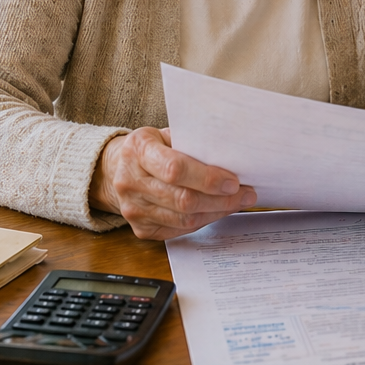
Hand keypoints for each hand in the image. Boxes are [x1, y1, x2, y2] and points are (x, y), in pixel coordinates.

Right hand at [89, 127, 256, 239]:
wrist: (118, 169)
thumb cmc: (151, 148)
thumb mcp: (165, 134)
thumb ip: (191, 143)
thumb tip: (232, 156)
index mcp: (138, 150)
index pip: (174, 169)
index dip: (208, 178)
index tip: (233, 181)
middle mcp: (130, 182)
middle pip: (183, 200)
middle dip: (220, 200)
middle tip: (246, 194)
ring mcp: (133, 209)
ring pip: (184, 220)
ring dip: (217, 212)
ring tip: (238, 203)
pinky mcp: (140, 229)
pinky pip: (179, 230)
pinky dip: (203, 221)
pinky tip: (217, 211)